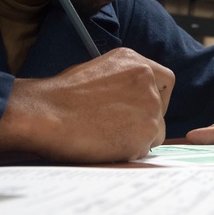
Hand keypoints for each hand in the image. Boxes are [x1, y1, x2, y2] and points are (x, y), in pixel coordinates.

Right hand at [0, 48, 173, 162]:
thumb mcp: (98, 71)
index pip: (165, 80)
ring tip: (106, 136)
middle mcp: (147, 82)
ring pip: (155, 131)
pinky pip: (144, 149)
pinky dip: (128, 151)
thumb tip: (128, 98)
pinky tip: (105, 146)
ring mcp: (150, 108)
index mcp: (135, 62)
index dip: (156, 96)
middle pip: (161, 109)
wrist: (47, 113)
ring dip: (136, 138)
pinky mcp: (146, 134)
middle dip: (144, 120)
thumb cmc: (62, 96)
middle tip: (118, 128)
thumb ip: (122, 81)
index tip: (141, 107)